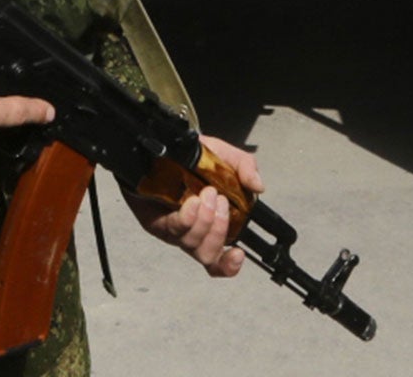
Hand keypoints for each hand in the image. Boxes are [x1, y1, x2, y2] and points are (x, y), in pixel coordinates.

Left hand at [126, 134, 263, 277]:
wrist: (167, 146)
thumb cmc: (197, 158)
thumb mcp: (227, 157)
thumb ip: (245, 168)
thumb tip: (258, 186)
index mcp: (212, 228)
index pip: (219, 262)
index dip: (229, 265)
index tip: (239, 253)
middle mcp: (192, 234)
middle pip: (207, 255)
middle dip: (219, 230)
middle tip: (221, 201)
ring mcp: (172, 230)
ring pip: (191, 243)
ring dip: (205, 221)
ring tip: (208, 194)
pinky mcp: (154, 222)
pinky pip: (172, 229)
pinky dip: (187, 218)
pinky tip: (193, 203)